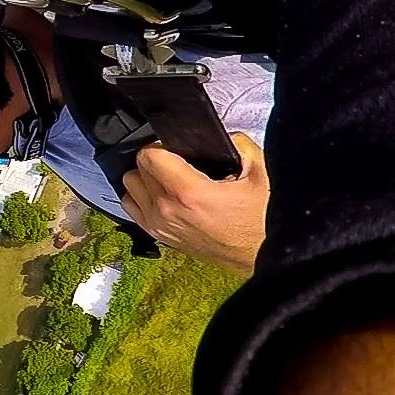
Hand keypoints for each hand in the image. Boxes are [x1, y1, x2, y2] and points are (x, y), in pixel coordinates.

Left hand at [121, 133, 268, 273]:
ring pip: (130, 188)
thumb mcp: (259, 171)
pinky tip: (163, 195)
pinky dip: (142, 198)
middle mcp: (167, 211)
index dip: (161, 146)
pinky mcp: (161, 237)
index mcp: (188, 193)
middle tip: (177, 162)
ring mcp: (161, 227)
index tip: (176, 149)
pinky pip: (133, 209)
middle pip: (137, 170)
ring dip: (145, 179)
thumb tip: (218, 137)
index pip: (148, 156)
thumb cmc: (261, 222)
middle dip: (154, 161)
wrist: (264, 256)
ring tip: (169, 178)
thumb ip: (236, 143)